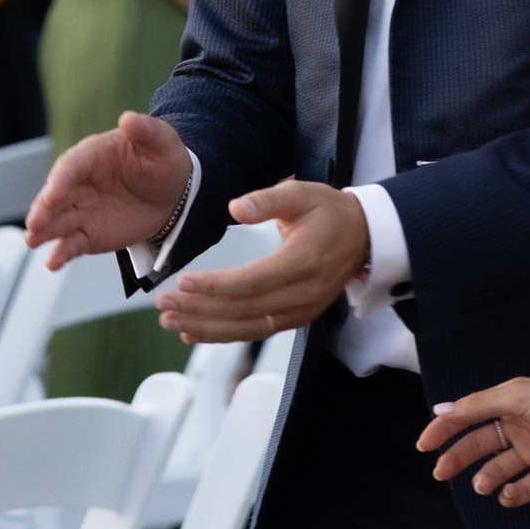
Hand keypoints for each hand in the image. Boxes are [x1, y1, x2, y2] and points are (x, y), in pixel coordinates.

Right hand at [26, 110, 190, 264]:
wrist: (175, 192)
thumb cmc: (163, 160)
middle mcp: (79, 185)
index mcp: (90, 156)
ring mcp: (81, 211)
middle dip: (43, 210)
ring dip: (43, 232)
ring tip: (33, 241)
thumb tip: (129, 118)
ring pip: (57, 222)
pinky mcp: (88, 234)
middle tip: (34, 223)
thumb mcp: (160, 141)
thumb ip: (144, 130)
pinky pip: (71, 244)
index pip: (69, 167)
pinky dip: (61, 254)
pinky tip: (53, 263)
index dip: (60, 180)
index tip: (53, 193)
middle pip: (54, 197)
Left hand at [153, 179, 370, 343]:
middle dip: (200, 309)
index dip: (215, 286)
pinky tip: (195, 332)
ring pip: (247, 328)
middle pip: (244, 310)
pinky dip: (224, 335)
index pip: (251, 282)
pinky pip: (256, 331)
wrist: (365, 237)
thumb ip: (268, 200)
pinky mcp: (297, 318)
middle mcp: (303, 294)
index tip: (183, 281)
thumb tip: (236, 207)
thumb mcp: (303, 194)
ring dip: (206, 328)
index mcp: (303, 262)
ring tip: (171, 321)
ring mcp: (302, 311)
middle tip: (164, 303)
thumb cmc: (330, 212)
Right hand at [416, 371, 529, 508]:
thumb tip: (440, 409)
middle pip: (479, 445)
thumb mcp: (517, 398)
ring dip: (486, 478)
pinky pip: (526, 488)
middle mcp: (520, 428)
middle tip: (442, 472)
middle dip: (458, 458)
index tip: (423, 446)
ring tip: (482, 484)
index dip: (445, 430)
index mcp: (509, 405)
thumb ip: (479, 406)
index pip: (469, 417)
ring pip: (500, 469)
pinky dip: (513, 494)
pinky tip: (508, 494)